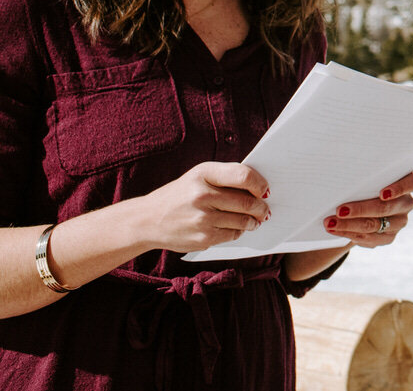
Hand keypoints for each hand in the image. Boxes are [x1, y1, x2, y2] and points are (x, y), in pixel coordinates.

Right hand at [135, 162, 270, 252]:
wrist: (147, 220)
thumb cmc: (181, 194)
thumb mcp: (200, 176)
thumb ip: (228, 177)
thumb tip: (261, 188)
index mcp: (203, 173)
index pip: (244, 176)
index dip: (260, 183)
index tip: (264, 189)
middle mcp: (202, 195)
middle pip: (248, 202)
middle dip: (261, 207)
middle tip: (264, 208)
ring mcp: (202, 219)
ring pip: (244, 221)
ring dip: (253, 221)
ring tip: (254, 219)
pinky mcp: (202, 239)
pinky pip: (233, 234)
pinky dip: (239, 231)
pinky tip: (235, 226)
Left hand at [323, 171, 412, 248]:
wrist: (363, 205)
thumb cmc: (365, 181)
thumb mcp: (368, 174)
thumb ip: (364, 172)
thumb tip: (338, 164)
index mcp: (408, 182)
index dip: (401, 188)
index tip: (382, 193)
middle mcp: (406, 203)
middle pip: (387, 208)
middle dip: (361, 210)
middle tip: (340, 210)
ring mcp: (399, 222)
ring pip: (375, 225)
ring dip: (349, 225)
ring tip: (330, 222)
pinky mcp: (389, 237)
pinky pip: (369, 238)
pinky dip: (349, 234)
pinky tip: (336, 230)